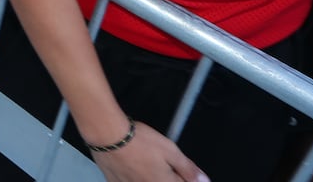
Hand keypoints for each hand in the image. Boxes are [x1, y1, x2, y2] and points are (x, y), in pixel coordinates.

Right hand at [90, 122, 208, 181]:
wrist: (108, 136)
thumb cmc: (140, 141)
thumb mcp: (170, 150)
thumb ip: (188, 168)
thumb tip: (204, 181)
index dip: (183, 176)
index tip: (178, 169)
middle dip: (165, 175)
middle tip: (158, 162)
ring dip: (148, 175)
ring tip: (144, 161)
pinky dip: (132, 177)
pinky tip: (131, 166)